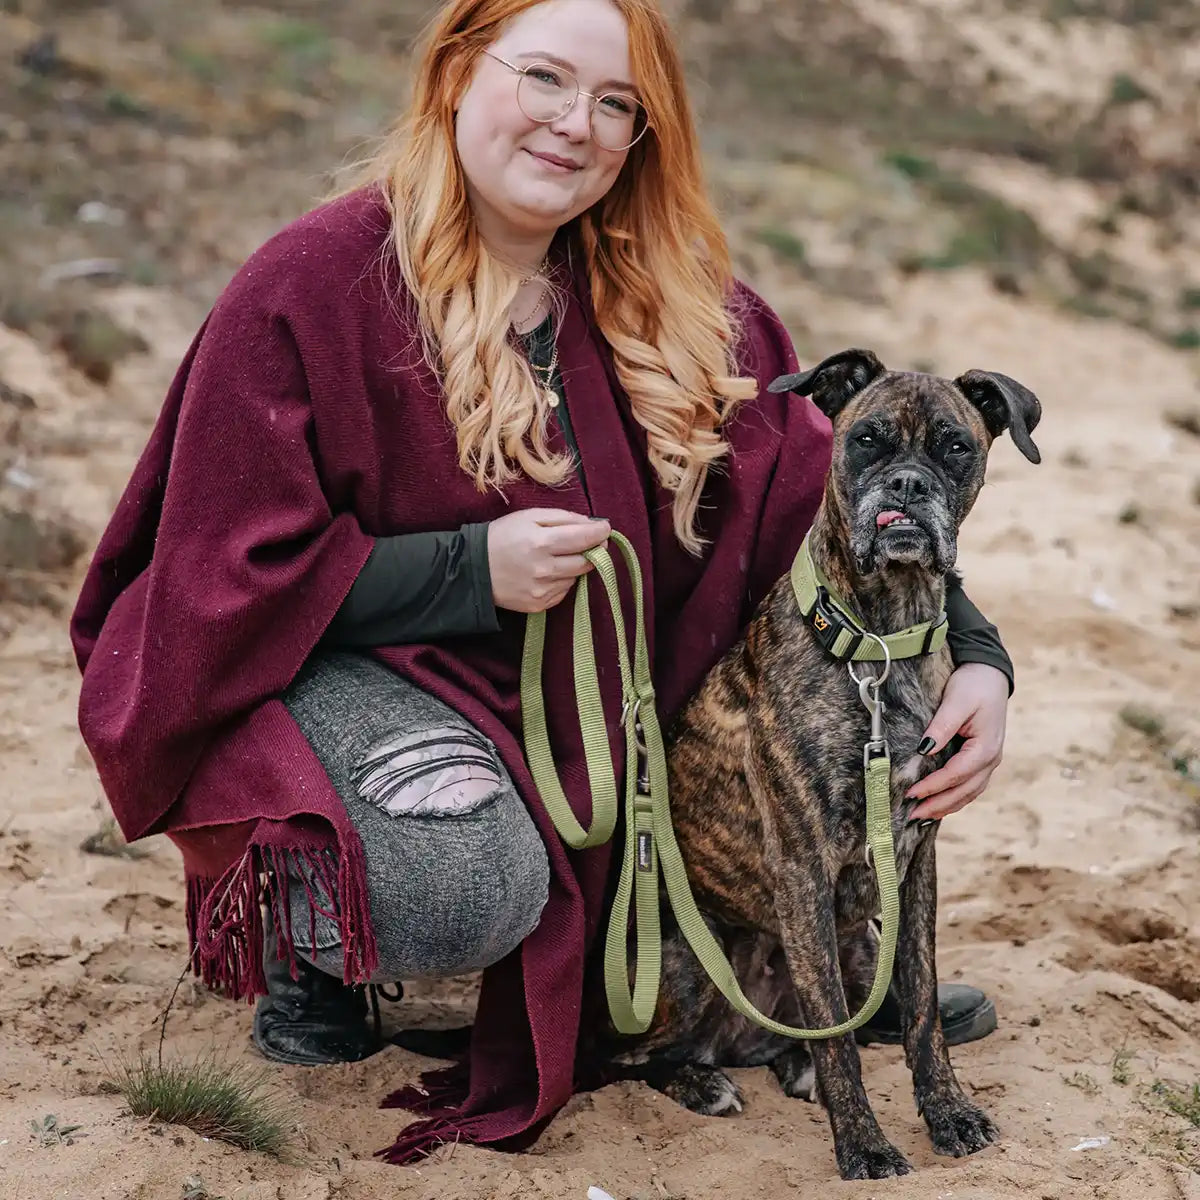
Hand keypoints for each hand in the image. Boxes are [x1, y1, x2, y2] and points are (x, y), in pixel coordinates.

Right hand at [488, 509, 610, 612]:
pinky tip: (548, 572)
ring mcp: (542, 590)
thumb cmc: (502, 536)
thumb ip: (562, 517)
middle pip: (586, 562)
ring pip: (576, 577)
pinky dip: (562, 580)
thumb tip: (591, 524)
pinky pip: (563, 591)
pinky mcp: (539, 605)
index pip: (584, 539)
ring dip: (576, 566)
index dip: (600, 532)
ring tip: (560, 556)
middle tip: (592, 542)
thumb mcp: (528, 516)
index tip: (606, 528)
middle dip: (594, 550)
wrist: (473, 569)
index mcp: (541, 542)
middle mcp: (544, 569)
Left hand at [906, 662, 1008, 819]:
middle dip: (938, 805)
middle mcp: (991, 759)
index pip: (955, 775)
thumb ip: (942, 727)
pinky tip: (939, 803)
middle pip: (964, 791)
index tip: (910, 794)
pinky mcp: (982, 758)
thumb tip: (924, 749)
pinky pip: (970, 785)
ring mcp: (989, 761)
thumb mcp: (956, 701)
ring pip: (969, 792)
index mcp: (986, 748)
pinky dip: (955, 797)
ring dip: (946, 805)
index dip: (933, 787)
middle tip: (912, 816)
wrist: (991, 674)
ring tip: (923, 816)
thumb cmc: (974, 685)